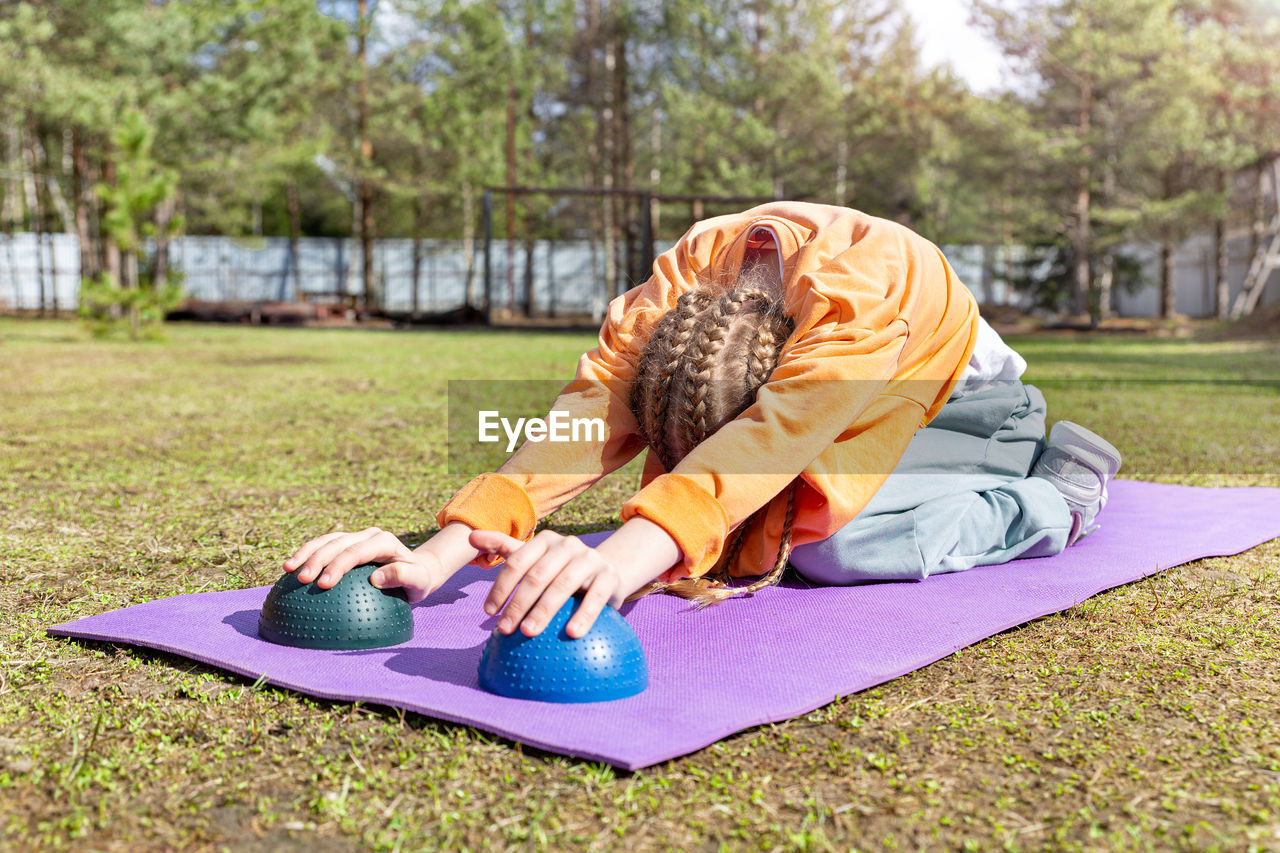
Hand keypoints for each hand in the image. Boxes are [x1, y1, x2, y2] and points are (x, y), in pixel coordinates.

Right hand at [283, 527, 442, 601]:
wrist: (417, 570)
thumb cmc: (419, 580)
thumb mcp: (420, 581)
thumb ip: (403, 577)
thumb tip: (375, 579)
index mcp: (384, 541)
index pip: (356, 552)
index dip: (338, 566)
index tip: (323, 585)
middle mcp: (368, 535)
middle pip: (337, 543)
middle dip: (317, 559)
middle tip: (301, 580)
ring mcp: (356, 538)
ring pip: (326, 540)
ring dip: (306, 553)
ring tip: (287, 570)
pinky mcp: (347, 544)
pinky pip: (324, 547)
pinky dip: (307, 555)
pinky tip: (292, 570)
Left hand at [471, 529, 623, 638]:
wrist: (607, 573)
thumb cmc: (560, 569)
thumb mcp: (534, 557)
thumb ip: (503, 547)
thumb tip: (470, 537)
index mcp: (546, 540)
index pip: (516, 562)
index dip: (500, 587)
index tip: (489, 612)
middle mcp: (568, 545)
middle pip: (537, 576)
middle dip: (518, 604)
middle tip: (504, 629)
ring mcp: (590, 559)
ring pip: (562, 586)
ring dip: (543, 611)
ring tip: (528, 633)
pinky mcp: (609, 576)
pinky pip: (595, 597)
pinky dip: (584, 616)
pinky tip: (572, 634)